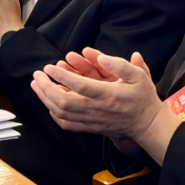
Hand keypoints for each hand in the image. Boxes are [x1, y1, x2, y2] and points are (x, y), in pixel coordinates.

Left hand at [30, 52, 180, 163]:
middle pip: (64, 102)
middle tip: (37, 75)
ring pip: (62, 114)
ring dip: (46, 99)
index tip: (49, 67)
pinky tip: (48, 103)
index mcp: (108, 95)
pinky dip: (54, 114)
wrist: (147, 125)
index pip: (79, 86)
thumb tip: (101, 57)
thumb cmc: (142, 98)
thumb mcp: (139, 76)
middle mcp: (97, 109)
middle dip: (46, 88)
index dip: (61, 76)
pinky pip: (67, 124)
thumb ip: (120, 65)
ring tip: (37, 86)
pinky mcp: (90, 128)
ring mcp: (92, 121)